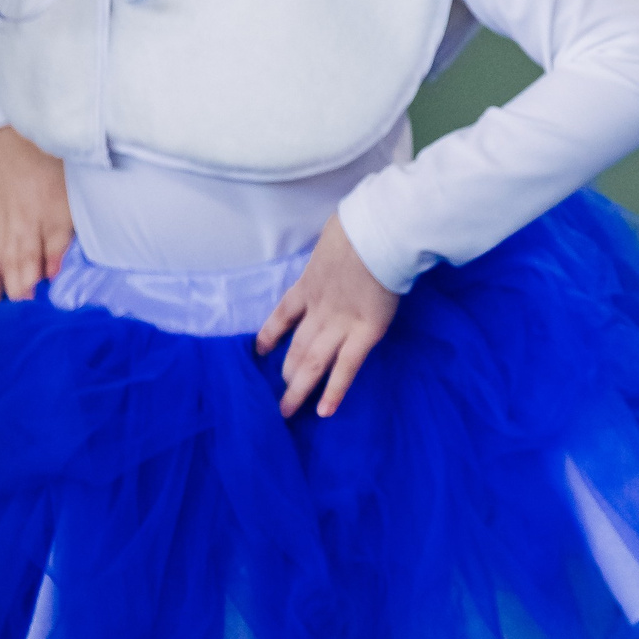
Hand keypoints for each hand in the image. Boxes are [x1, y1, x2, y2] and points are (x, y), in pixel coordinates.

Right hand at [0, 127, 72, 304]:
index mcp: (56, 204)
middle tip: (34, 304)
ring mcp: (8, 225)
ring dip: (14, 283)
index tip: (59, 279)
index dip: (57, 259)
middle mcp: (30, 219)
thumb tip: (112, 223)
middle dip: (31, 280)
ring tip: (19, 304)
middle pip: (29, 255)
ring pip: (10, 260)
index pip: (57, 239)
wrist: (3, 138)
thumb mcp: (75, 173)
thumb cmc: (49, 157)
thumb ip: (89, 200)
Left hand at [256, 216, 399, 419]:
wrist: (377, 234)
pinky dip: (334, 390)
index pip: (283, 315)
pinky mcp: (365, 333)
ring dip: (299, 387)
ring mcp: (340, 324)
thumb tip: (342, 242)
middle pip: (296, 346)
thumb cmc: (359, 227)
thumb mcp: (334, 236)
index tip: (260, 349)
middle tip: (279, 394)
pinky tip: (324, 411)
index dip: (271, 334)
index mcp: (309, 284)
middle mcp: (318, 310)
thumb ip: (334, 249)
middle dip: (286, 371)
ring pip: (312, 362)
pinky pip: (346, 367)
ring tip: (288, 410)